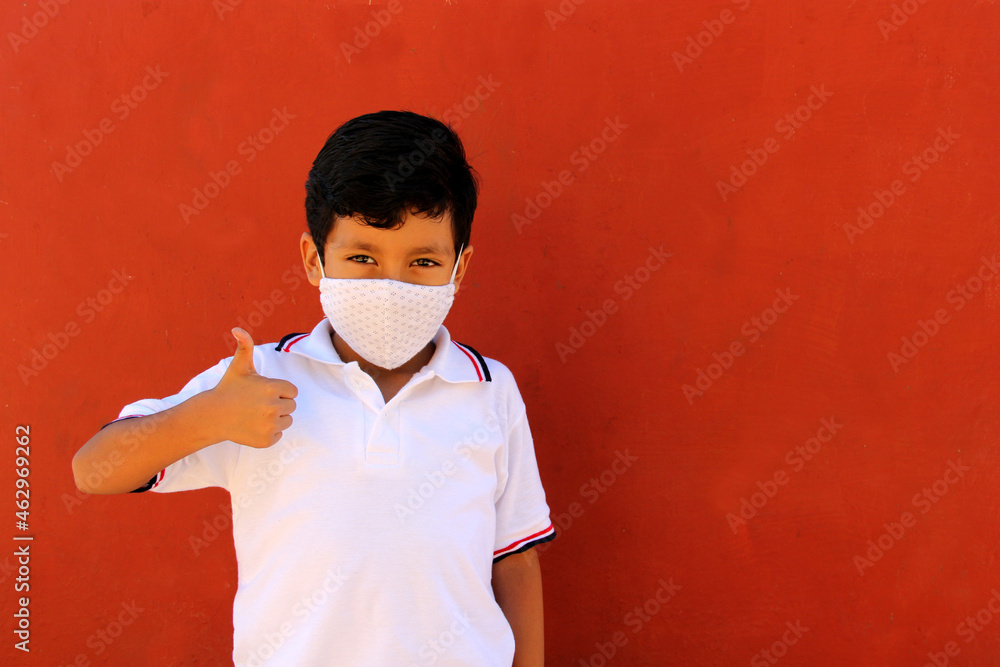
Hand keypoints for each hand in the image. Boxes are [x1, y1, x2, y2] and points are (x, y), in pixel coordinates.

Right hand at [208, 327, 297, 447]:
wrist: (212, 416)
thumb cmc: (228, 389)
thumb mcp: (239, 367)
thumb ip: (245, 346)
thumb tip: (237, 329)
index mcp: (272, 387)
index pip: (292, 391)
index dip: (279, 391)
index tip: (262, 392)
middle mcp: (273, 407)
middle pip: (291, 406)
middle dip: (278, 404)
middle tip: (257, 404)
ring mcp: (270, 425)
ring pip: (286, 421)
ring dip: (275, 419)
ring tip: (255, 414)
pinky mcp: (267, 440)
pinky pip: (279, 435)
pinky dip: (269, 432)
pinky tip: (253, 426)